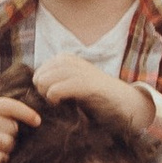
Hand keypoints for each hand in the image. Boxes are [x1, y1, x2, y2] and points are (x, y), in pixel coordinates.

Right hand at [0, 94, 39, 162]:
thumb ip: (3, 112)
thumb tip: (35, 119)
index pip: (9, 106)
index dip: (26, 113)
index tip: (37, 121)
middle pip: (12, 129)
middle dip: (12, 136)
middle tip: (0, 138)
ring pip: (8, 144)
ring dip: (8, 148)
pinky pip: (0, 158)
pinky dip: (0, 159)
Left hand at [34, 58, 149, 131]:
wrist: (126, 102)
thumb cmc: (97, 97)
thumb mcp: (73, 84)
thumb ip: (56, 81)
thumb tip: (35, 87)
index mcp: (68, 59)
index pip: (41, 69)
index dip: (40, 83)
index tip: (48, 96)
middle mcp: (73, 62)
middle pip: (41, 73)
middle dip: (40, 89)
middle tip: (51, 101)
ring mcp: (81, 72)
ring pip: (47, 79)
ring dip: (46, 93)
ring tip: (55, 102)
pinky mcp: (87, 85)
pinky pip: (58, 88)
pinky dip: (54, 97)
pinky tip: (58, 103)